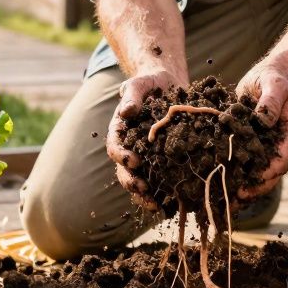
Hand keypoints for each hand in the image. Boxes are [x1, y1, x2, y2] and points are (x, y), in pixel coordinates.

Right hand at [106, 69, 186, 209]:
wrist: (170, 85)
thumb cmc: (151, 82)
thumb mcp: (140, 83)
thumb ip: (132, 95)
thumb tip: (126, 111)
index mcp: (121, 131)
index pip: (115, 147)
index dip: (122, 156)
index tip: (134, 161)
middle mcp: (130, 147)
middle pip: (124, 170)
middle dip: (132, 182)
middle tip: (144, 189)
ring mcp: (146, 156)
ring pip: (139, 180)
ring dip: (144, 195)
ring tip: (155, 206)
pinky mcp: (163, 161)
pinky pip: (160, 180)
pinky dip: (164, 194)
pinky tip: (173, 204)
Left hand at [235, 60, 287, 199]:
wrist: (272, 74)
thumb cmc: (275, 78)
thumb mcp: (274, 85)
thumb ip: (270, 102)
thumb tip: (263, 120)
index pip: (282, 160)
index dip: (267, 174)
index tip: (250, 184)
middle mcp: (282, 144)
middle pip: (272, 174)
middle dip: (255, 188)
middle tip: (234, 198)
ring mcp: (269, 145)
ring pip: (261, 173)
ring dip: (246, 185)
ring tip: (227, 198)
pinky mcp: (256, 143)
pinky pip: (249, 163)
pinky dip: (239, 173)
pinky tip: (223, 182)